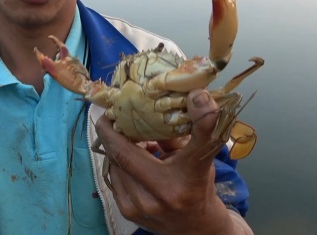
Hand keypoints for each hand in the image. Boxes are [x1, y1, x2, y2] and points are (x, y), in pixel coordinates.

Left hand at [95, 89, 244, 233]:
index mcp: (185, 178)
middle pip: (123, 154)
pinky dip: (119, 162)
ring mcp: (139, 206)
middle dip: (113, 131)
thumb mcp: (202, 156)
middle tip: (115, 113)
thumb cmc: (198, 186)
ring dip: (118, 146)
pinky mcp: (126, 211)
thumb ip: (191, 129)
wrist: (195, 228)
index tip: (118, 106)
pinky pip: (114, 176)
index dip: (136, 124)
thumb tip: (187, 96)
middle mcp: (159, 195)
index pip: (172, 144)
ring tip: (126, 134)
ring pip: (115, 164)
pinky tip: (131, 156)